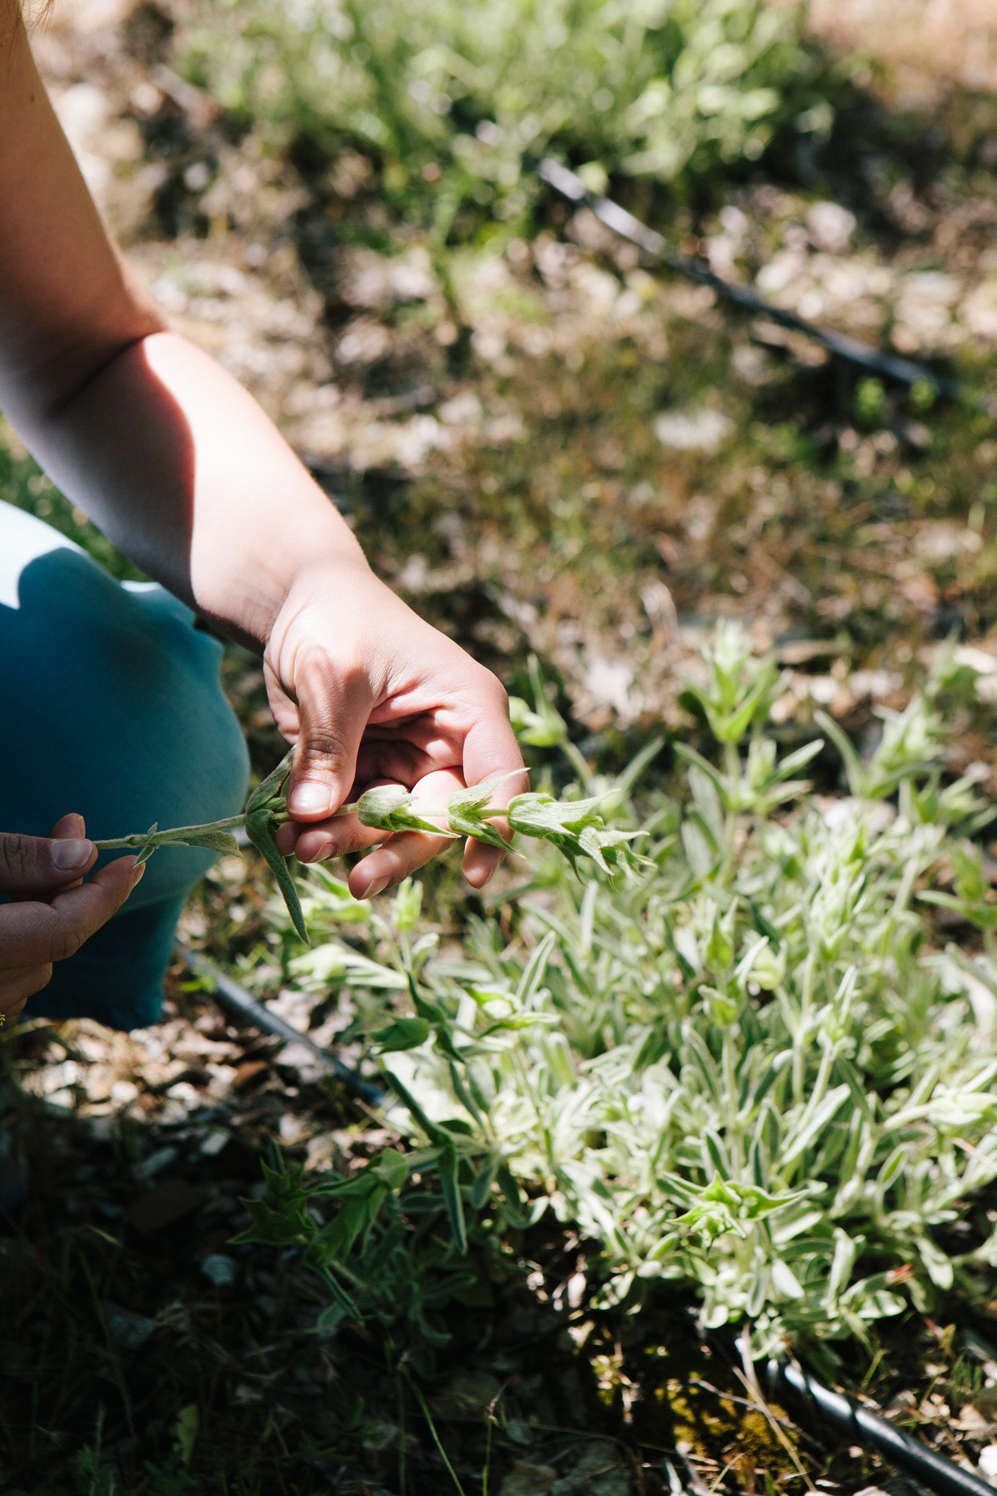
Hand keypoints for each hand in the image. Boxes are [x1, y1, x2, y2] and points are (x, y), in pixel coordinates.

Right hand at [0, 814, 144, 1022]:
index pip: (62, 932)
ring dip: (45, 916)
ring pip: (33, 967)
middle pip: (51, 947)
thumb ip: (17, 860)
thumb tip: (84, 857)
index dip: (103, 896)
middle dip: (72, 889)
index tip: (131, 860)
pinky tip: (13, 902)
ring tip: (33, 860)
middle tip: (72, 828)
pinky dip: (21, 944)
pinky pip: (9, 981)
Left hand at [265, 558, 526, 898]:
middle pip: (441, 817)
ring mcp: (408, 763)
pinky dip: (322, 830)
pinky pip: (352, 816)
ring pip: (392, 826)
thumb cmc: (337, 619)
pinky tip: (287, 836)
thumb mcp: (333, 675)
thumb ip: (329, 745)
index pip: (498, 776)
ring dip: (349, 842)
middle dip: (397, 850)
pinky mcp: (369, 774)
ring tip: (300, 847)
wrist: (297, 604)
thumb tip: (313, 814)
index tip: (473, 877)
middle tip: (358, 883)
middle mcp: (449, 744)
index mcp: (468, 708)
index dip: (492, 827)